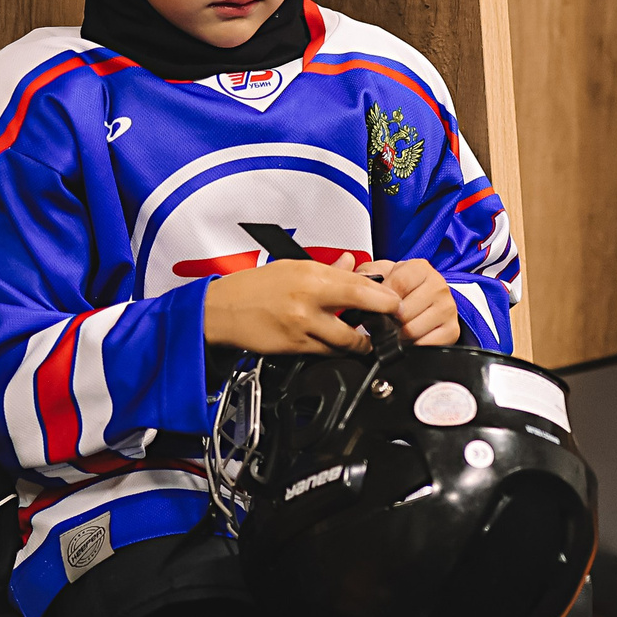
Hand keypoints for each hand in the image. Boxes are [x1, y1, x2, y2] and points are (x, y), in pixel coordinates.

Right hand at [204, 254, 402, 353]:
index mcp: (310, 276)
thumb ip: (328, 270)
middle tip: (389, 323)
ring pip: (346, 341)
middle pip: (359, 314)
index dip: (384, 297)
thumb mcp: (292, 266)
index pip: (360, 286)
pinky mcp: (295, 347)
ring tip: (365, 337)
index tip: (395, 302)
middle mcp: (308, 301)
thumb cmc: (254, 286)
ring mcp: (302, 327)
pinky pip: (326, 352)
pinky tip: (340, 344)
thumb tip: (352, 264)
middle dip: (381, 322)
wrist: (222, 310)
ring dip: (360, 341)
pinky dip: (337, 349)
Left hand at [359, 258, 461, 346]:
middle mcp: (439, 286)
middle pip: (403, 312)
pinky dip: (412, 345)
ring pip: (411, 330)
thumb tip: (359, 278)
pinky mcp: (452, 331)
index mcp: (421, 269)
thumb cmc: (405, 288)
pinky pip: (425, 345)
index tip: (378, 304)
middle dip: (389, 319)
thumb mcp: (385, 273)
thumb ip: (369, 271)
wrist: (428, 301)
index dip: (382, 299)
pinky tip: (410, 337)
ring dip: (399, 334)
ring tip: (397, 327)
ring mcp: (448, 309)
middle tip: (387, 319)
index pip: (398, 285)